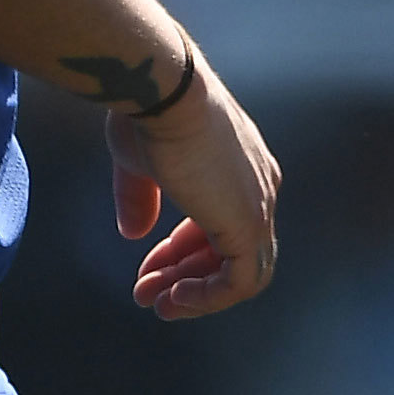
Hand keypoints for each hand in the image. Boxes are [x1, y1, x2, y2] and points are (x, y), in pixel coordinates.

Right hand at [107, 58, 281, 320]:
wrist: (164, 91)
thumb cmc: (147, 114)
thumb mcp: (139, 162)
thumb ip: (141, 198)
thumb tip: (134, 234)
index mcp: (241, 165)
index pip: (222, 221)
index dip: (184, 250)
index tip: (147, 264)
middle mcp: (259, 186)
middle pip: (232, 250)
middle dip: (187, 275)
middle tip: (147, 294)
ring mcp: (259, 205)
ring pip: (241, 272)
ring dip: (196, 294)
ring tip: (156, 303)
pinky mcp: (250, 223)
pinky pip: (241, 282)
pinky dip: (209, 298)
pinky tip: (173, 298)